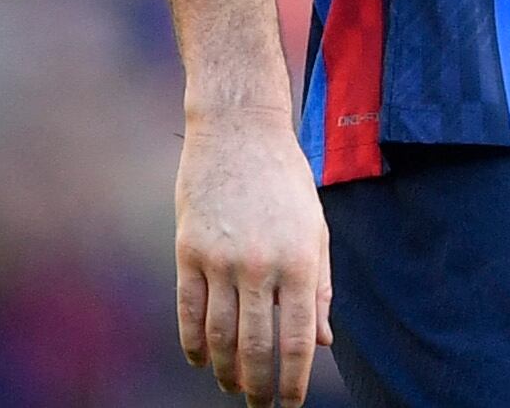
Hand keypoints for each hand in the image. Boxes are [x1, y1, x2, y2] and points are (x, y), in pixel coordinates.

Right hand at [175, 108, 333, 404]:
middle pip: (254, 346)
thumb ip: (319, 286)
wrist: (238, 130)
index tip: (289, 404)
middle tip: (258, 406)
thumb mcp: (315, 228)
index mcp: (299, 261)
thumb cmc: (285, 180)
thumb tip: (322, 342)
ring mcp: (220, 259)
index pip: (297, 340)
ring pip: (218, 336)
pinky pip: (188, 311)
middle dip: (257, 386)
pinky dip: (193, 343)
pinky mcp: (188, 250)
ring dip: (224, 370)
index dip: (292, 381)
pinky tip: (199, 358)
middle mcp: (260, 265)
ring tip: (230, 386)